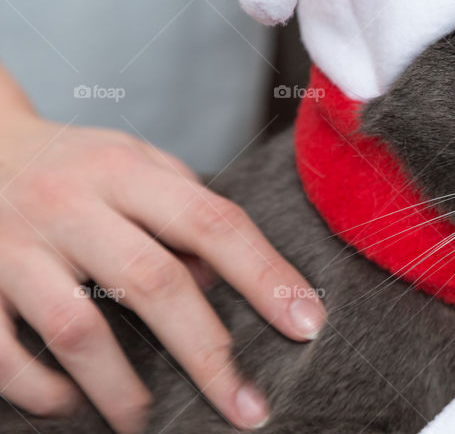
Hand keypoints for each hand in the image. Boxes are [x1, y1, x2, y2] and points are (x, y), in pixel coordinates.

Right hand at [0, 111, 325, 431]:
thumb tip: (220, 278)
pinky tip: (70, 405)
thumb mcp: (135, 163)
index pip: (212, 222)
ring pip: (77, 327)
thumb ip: (184, 206)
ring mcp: (16, 247)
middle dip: (208, 353)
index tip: (307, 325)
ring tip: (151, 423)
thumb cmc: (76, 164)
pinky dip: (38, 387)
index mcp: (126, 171)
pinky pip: (1, 350)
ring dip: (120, 387)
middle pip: (154, 281)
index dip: (265, 275)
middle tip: (248, 408)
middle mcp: (72, 204)